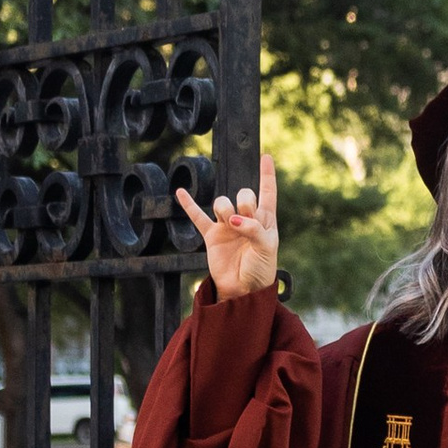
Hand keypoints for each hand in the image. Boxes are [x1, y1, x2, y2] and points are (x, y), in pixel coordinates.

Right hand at [176, 151, 278, 298]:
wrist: (243, 290)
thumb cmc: (262, 269)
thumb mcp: (267, 247)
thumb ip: (254, 229)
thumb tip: (234, 220)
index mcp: (265, 220)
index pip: (267, 192)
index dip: (267, 174)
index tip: (265, 157)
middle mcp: (246, 219)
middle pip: (244, 194)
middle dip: (245, 202)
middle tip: (245, 220)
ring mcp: (227, 226)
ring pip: (222, 202)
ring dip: (225, 208)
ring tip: (229, 224)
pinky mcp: (211, 236)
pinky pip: (198, 217)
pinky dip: (189, 205)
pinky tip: (180, 192)